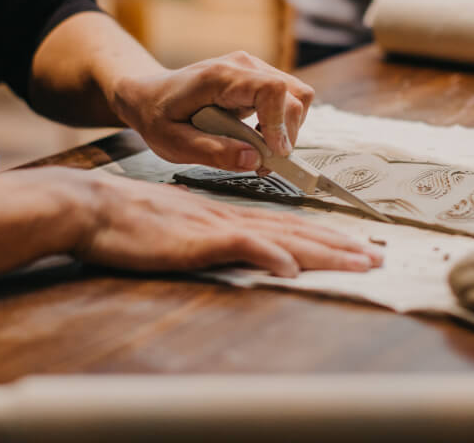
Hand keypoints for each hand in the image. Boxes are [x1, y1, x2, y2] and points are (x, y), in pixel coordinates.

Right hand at [75, 171, 383, 277]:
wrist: (96, 207)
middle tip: (378, 256)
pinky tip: (291, 266)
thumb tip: (241, 246)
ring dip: (323, 251)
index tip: (354, 247)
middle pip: (297, 232)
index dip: (324, 238)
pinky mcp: (197, 240)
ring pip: (282, 238)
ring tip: (359, 261)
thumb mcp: (183, 227)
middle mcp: (233, 219)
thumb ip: (213, 236)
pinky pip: (240, 245)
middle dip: (340, 246)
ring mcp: (217, 227)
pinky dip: (269, 254)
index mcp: (230, 218)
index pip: (288, 227)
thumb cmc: (135, 220)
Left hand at [111, 51, 314, 171]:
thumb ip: (213, 152)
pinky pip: (288, 101)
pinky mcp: (259, 79)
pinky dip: (282, 125)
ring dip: (287, 130)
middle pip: (294, 95)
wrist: (149, 94)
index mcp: (220, 77)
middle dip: (287, 134)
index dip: (280, 122)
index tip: (271, 152)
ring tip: (262, 151)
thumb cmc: (157, 116)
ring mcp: (254, 69)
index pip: (272, 89)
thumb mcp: (173, 142)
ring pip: (298, 98)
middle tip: (265, 162)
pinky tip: (259, 138)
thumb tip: (255, 160)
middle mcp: (243, 65)